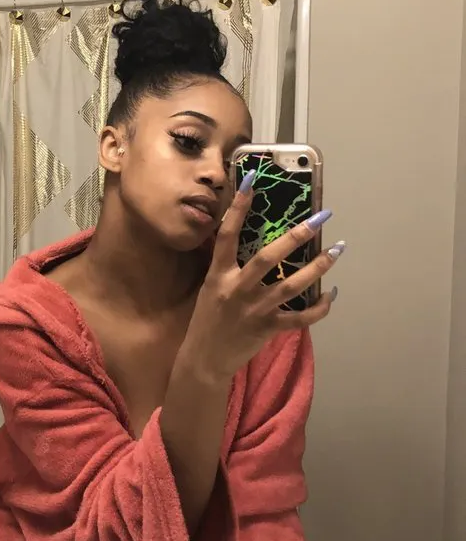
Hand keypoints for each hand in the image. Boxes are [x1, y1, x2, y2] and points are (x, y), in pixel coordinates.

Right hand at [186, 178, 342, 382]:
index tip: (253, 181)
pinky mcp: (268, 328)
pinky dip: (319, 307)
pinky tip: (332, 294)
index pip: (227, 235)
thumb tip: (250, 241)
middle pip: (268, 258)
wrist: (204, 359)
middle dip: (295, 236)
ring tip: (337, 250)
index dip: (239, 207)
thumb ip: (229, 267)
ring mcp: (254, 309)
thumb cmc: (207, 320)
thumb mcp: (211, 288)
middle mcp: (237, 289)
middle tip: (319, 218)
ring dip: (317, 267)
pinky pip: (300, 318)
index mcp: (219, 275)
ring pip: (291, 285)